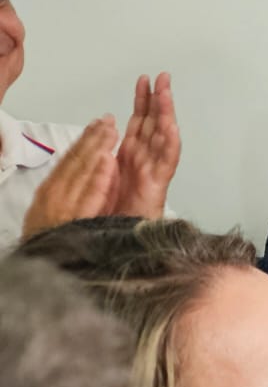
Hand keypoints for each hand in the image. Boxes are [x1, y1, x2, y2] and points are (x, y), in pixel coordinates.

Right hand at [20, 115, 118, 236]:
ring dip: (96, 148)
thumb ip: (63, 192)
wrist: (39, 267)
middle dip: (93, 138)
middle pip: (76, 160)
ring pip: (82, 171)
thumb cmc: (48, 240)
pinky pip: (89, 194)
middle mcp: (55, 194)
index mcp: (51, 192)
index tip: (98, 124)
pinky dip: (98, 176)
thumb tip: (77, 174)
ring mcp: (63, 205)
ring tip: (109, 130)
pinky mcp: (74, 218)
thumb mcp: (50, 212)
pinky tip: (108, 160)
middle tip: (108, 120)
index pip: (70, 160)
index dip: (85, 140)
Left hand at [111, 72, 179, 217]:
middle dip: (158, 100)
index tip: (144, 83)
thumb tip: (104, 133)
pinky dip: (169, 144)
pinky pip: (165, 162)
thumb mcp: (99, 181)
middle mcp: (142, 163)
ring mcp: (151, 173)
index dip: (142, 104)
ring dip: (165, 114)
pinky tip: (170, 128)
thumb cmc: (109, 219)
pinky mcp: (156, 187)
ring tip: (166, 93)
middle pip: (153, 125)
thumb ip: (102, 160)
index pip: (138, 125)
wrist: (111, 245)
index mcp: (129, 160)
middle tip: (161, 78)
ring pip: (162, 138)